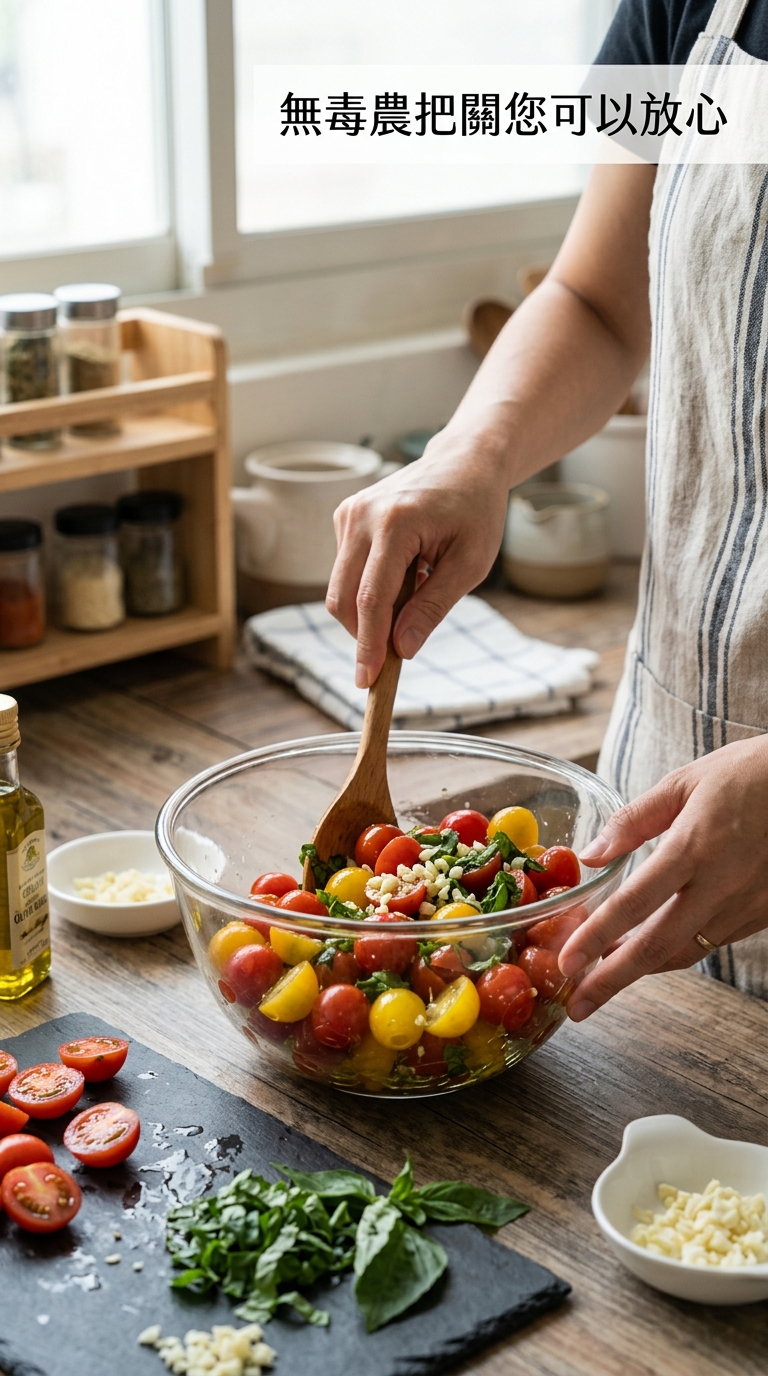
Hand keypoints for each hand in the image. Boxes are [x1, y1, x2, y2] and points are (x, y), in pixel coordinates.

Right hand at [326, 428, 509, 687]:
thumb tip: (403, 650)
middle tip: (394, 659)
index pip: (371, 599)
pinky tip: (404, 574)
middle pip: (343, 598)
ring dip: (370, 611)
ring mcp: (348, 514)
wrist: (465, 461)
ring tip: (416, 591)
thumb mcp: (471, 564)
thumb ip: (433, 606)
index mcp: (396, 523)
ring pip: (341, 588)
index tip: (368, 681)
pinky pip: (346, 571)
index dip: (368, 645)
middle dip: (364, 636)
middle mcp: (362, 516)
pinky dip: (369, 589)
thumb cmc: (476, 510)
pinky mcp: (344, 517)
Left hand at [558, 736, 767, 1020]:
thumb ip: (633, 821)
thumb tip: (590, 856)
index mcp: (694, 846)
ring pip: (685, 951)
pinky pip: (711, 942)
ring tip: (604, 981)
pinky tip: (652, 951)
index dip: (597, 937)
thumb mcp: (684, 783)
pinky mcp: (763, 913)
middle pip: (657, 945)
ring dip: (641, 969)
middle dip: (612, 980)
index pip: (634, 903)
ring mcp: (745, 904)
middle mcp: (720, 884)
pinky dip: (676, 952)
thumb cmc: (748, 776)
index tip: (568, 961)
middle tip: (578, 1005)